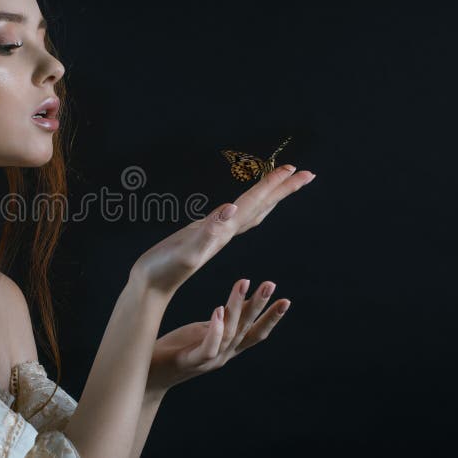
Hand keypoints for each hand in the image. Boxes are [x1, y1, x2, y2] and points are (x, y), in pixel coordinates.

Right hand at [129, 164, 314, 296]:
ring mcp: (216, 235)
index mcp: (224, 232)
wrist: (151, 287)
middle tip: (307, 173)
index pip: (254, 203)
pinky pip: (233, 217)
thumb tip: (232, 208)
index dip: (274, 185)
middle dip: (283, 189)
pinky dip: (244, 206)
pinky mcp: (204, 235)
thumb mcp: (188, 251)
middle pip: (261, 207)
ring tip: (283, 184)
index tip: (296, 170)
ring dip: (269, 197)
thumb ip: (209, 232)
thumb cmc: (164, 270)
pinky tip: (242, 205)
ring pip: (251, 212)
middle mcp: (225, 233)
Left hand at [146, 277, 289, 391]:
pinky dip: (216, 330)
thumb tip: (241, 298)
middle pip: (246, 330)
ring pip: (230, 333)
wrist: (150, 373)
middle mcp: (223, 355)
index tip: (286, 300)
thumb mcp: (205, 329)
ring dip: (238, 307)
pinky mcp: (191, 362)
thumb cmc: (177, 348)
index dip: (271, 318)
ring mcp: (209, 360)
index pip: (255, 333)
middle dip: (260, 307)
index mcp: (228, 347)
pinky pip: (208, 347)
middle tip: (270, 284)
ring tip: (244, 282)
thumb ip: (225, 320)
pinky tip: (218, 311)